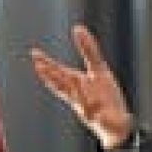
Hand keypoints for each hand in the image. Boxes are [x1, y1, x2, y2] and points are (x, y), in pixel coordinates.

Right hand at [30, 25, 133, 151]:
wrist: (116, 123)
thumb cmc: (104, 96)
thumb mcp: (98, 69)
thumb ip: (89, 50)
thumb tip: (78, 28)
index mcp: (77, 84)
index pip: (59, 73)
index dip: (47, 64)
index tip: (35, 55)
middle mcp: (78, 97)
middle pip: (64, 85)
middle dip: (53, 76)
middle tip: (40, 66)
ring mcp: (89, 109)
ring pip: (78, 100)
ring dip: (76, 91)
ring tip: (74, 82)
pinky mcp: (102, 119)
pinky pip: (98, 115)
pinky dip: (95, 111)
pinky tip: (94, 106)